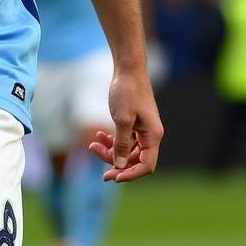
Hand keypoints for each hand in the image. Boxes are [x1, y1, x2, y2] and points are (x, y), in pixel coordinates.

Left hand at [89, 67, 162, 181]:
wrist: (128, 68)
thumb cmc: (127, 91)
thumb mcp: (122, 119)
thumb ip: (121, 144)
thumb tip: (118, 166)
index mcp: (152, 136)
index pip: (146, 166)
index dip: (130, 174)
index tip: (112, 177)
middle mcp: (150, 135)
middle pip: (134, 160)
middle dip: (115, 161)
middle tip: (95, 157)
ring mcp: (142, 129)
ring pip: (127, 150)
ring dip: (110, 150)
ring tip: (93, 145)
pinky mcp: (134, 123)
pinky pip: (124, 140)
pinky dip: (112, 140)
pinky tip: (99, 136)